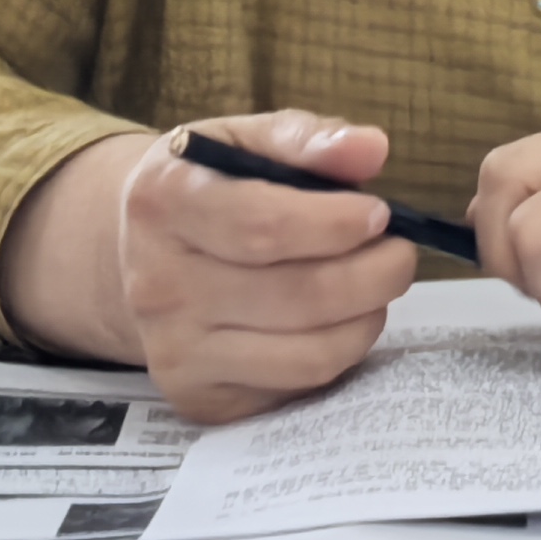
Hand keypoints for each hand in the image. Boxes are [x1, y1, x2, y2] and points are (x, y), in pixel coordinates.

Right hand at [0, 108, 419, 422]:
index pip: (264, 226)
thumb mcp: (245, 140)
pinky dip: (338, 355)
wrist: (140, 252)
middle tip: (400, 254)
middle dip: (374, 274)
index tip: (380, 214)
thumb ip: (307, 140)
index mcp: (165, 203)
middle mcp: (158, 285)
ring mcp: (175, 352)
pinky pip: (297, 388)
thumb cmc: (212, 185)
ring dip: (367, 319)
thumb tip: (371, 148)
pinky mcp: (200, 400)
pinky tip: (337, 321)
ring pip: (308, 354)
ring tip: (375, 285)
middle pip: (298, 296)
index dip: (337, 224)